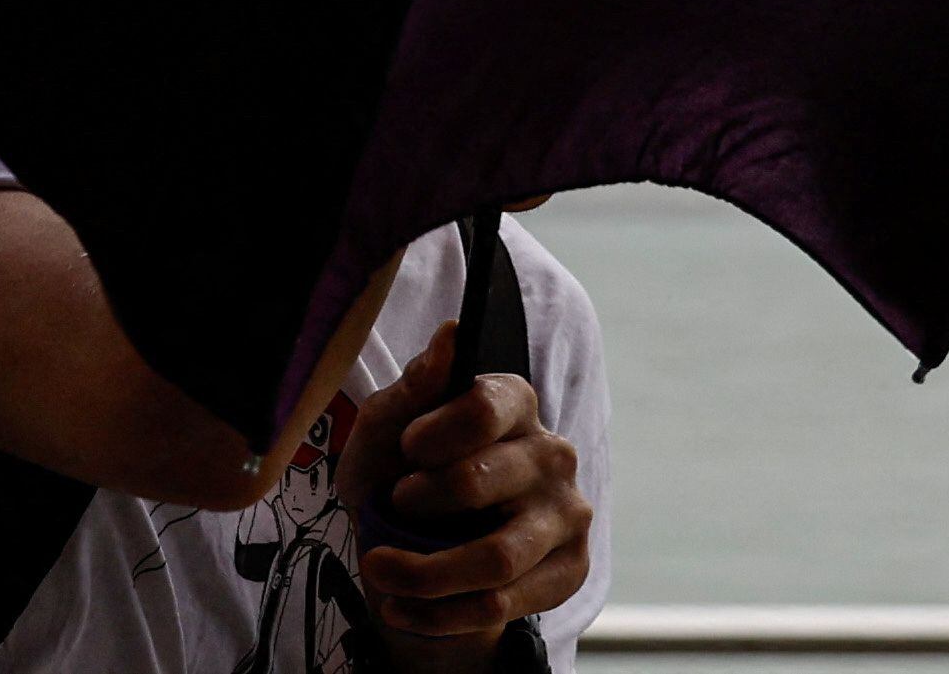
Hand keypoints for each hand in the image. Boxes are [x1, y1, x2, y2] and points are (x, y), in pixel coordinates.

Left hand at [338, 323, 593, 659]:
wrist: (416, 544)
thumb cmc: (400, 470)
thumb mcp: (387, 427)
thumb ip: (416, 386)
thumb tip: (451, 335)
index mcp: (513, 402)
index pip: (483, 408)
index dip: (434, 434)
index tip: (407, 451)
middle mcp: (552, 454)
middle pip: (480, 482)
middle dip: (416, 504)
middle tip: (393, 506)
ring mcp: (567, 516)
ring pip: (495, 559)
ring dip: (424, 574)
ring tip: (380, 571)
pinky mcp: (568, 572)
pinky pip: (501, 604)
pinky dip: (441, 614)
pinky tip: (405, 606)